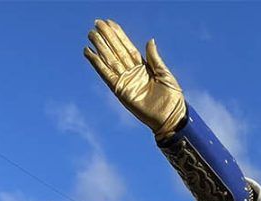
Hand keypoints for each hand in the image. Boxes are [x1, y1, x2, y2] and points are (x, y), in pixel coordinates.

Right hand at [84, 19, 186, 138]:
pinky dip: (97, 64)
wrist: (170, 116)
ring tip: (91, 34)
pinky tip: (89, 53)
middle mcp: (132, 72)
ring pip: (109, 59)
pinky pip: (105, 74)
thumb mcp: (165, 74)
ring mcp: (125, 81)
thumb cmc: (171, 97)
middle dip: (106, 37)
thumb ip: (154, 58)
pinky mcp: (120, 90)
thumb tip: (150, 40)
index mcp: (143, 66)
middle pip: (116, 50)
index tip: (109, 22)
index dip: (118, 34)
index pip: (127, 47)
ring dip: (99, 46)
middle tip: (96, 23)